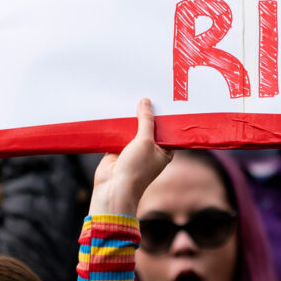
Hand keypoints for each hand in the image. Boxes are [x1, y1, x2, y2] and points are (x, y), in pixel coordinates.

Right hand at [89, 99, 173, 216]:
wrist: (113, 189)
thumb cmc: (136, 170)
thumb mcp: (145, 141)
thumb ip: (146, 121)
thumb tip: (146, 102)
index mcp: (164, 150)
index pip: (167, 129)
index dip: (165, 115)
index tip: (164, 97)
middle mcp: (151, 149)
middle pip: (149, 127)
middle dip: (147, 113)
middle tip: (148, 91)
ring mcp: (134, 149)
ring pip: (134, 129)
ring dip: (131, 118)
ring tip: (132, 95)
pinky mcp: (119, 149)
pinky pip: (120, 133)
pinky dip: (118, 124)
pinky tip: (117, 109)